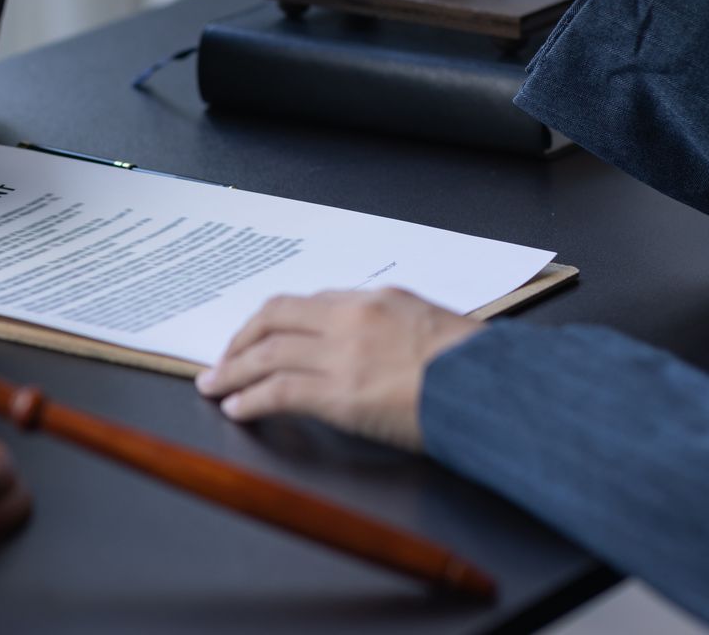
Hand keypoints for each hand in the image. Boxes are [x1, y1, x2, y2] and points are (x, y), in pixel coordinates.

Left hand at [193, 288, 482, 451]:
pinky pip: (278, 392)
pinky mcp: (339, 395)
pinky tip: (238, 408)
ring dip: (233, 370)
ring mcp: (342, 356)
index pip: (308, 303)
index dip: (274, 321)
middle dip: (241, 338)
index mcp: (375, 300)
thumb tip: (372, 344)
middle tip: (222, 357)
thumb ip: (393, 327)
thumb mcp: (431, 325)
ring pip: (267, 354)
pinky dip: (251, 400)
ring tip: (214, 385)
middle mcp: (351, 319)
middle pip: (275, 318)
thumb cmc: (475, 366)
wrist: (494, 388)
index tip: (259, 334)